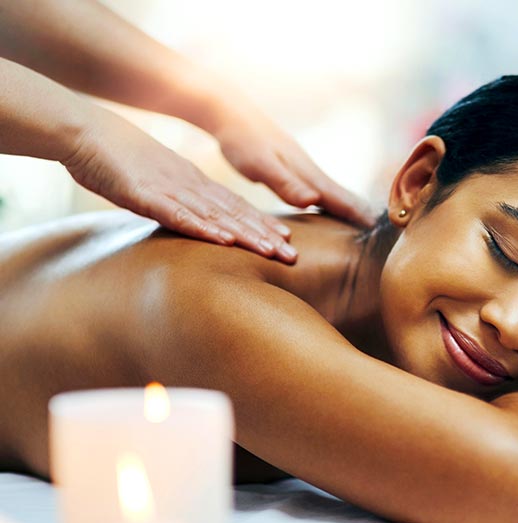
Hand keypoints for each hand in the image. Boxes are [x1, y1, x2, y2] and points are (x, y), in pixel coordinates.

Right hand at [63, 107, 297, 261]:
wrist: (82, 130)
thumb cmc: (113, 157)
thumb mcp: (152, 181)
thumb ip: (173, 199)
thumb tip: (188, 219)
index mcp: (191, 182)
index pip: (233, 206)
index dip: (260, 224)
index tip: (286, 241)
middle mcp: (188, 186)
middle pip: (233, 214)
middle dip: (264, 236)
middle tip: (292, 256)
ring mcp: (169, 190)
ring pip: (215, 216)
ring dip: (244, 236)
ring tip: (271, 252)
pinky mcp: (145, 195)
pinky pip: (178, 214)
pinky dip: (202, 228)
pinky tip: (224, 241)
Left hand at [210, 105, 375, 226]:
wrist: (230, 112)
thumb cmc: (242, 140)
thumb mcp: (261, 165)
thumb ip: (286, 184)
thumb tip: (313, 202)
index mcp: (306, 174)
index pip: (340, 198)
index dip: (360, 215)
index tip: (383, 231)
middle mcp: (309, 171)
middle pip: (342, 196)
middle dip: (362, 213)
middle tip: (388, 231)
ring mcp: (301, 169)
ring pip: (331, 192)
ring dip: (349, 208)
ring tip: (364, 224)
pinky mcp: (291, 168)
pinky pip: (318, 189)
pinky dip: (330, 200)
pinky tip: (326, 206)